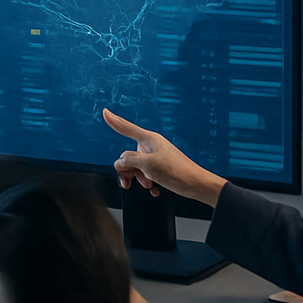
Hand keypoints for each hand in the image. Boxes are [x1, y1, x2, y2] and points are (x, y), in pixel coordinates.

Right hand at [101, 108, 227, 207]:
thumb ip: (129, 161)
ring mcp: (156, 157)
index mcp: (149, 139)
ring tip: (150, 186)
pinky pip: (146, 174)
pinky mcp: (161, 168)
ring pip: (136, 167)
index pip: (126, 127)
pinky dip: (148, 183)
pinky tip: (155, 190)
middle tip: (131, 182)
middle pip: (127, 155)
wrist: (198, 185)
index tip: (105, 112)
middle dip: (128, 170)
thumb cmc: (177, 172)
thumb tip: (120, 162)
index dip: (114, 120)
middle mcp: (151, 146)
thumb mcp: (148, 165)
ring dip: (138, 178)